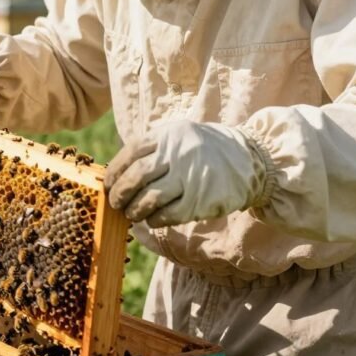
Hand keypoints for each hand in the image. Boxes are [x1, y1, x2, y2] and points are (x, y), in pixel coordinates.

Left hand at [104, 120, 269, 226]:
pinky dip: (154, 219)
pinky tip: (152, 219)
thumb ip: (150, 150)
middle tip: (116, 203)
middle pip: (137, 176)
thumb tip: (117, 175)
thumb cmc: (201, 151)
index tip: (108, 185)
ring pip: (150, 198)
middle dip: (120, 193)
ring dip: (135, 209)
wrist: (248, 160)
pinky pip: (168, 214)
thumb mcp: (177, 137)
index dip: (115, 172)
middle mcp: (178, 155)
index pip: (130, 153)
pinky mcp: (201, 200)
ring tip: (132, 213)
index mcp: (168, 136)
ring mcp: (190, 177)